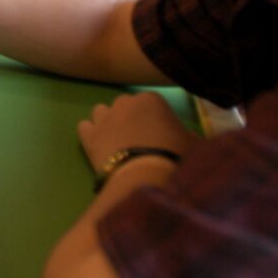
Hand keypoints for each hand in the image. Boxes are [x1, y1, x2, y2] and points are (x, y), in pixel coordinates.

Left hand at [77, 92, 198, 170]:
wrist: (145, 177)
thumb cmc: (175, 158)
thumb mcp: (193, 144)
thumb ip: (187, 134)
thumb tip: (185, 136)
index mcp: (151, 99)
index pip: (152, 103)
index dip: (156, 119)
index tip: (161, 135)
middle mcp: (124, 102)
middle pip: (126, 106)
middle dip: (131, 118)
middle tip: (140, 140)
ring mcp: (103, 117)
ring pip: (102, 112)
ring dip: (108, 122)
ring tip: (117, 142)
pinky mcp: (88, 135)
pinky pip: (84, 127)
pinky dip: (90, 134)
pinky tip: (99, 146)